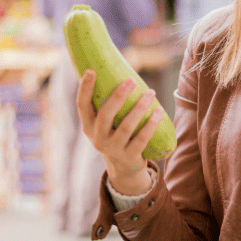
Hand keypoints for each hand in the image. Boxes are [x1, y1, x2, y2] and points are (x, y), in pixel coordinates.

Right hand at [76, 69, 163, 194]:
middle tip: (131, 80)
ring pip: (126, 127)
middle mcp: (97, 138)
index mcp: (88, 126)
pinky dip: (151, 124)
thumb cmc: (116, 136)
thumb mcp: (106, 124)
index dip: (84, 88)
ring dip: (139, 108)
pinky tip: (158, 111)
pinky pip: (142, 139)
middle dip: (118, 96)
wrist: (124, 169)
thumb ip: (109, 105)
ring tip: (151, 92)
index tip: (91, 70)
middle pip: (105, 115)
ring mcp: (113, 149)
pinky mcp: (129, 157)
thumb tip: (120, 71)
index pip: (82, 105)